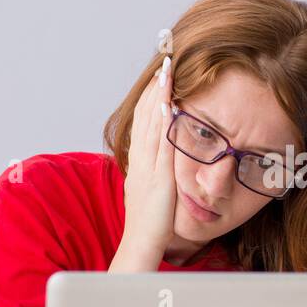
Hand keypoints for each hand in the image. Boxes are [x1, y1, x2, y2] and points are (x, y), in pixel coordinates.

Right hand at [120, 55, 176, 256]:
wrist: (139, 246)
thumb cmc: (149, 224)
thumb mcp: (151, 191)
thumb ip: (156, 172)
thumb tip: (164, 158)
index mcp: (139, 162)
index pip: (144, 120)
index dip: (151, 95)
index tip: (160, 74)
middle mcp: (140, 160)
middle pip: (145, 114)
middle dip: (155, 86)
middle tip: (165, 59)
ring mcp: (148, 167)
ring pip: (151, 123)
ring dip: (158, 95)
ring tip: (167, 70)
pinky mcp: (158, 177)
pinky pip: (159, 144)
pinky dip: (161, 122)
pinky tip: (168, 104)